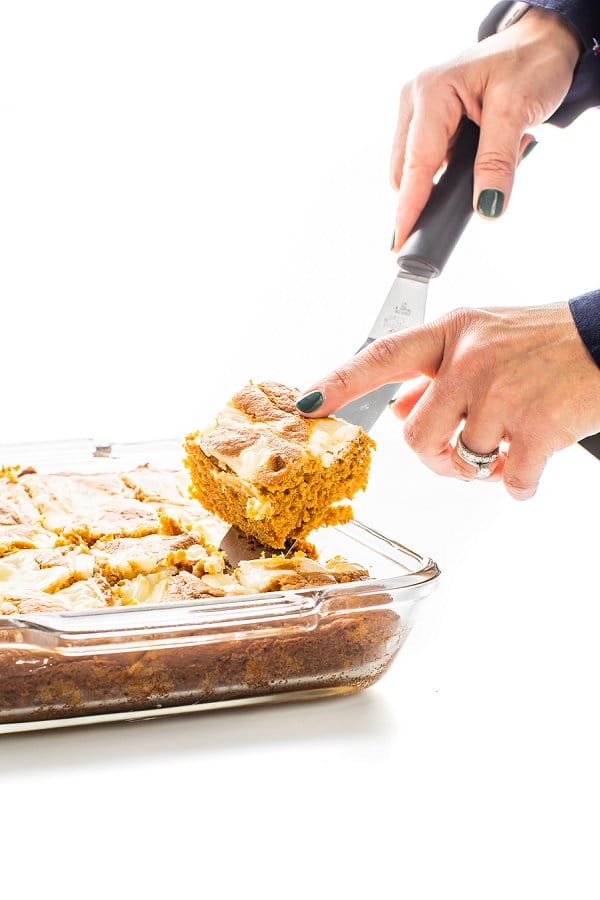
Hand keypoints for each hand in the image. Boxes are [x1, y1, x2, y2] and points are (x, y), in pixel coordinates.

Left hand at [296, 304, 599, 498]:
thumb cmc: (543, 342)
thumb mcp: (481, 338)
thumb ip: (434, 370)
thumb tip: (395, 407)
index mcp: (450, 333)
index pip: (381, 357)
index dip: (339, 383)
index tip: (307, 404)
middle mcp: (470, 360)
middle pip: (416, 435)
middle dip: (434, 458)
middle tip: (457, 456)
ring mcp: (502, 393)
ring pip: (462, 461)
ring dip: (481, 469)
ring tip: (506, 447)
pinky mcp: (537, 427)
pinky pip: (508, 483)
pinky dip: (518, 486)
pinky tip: (530, 464)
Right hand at [390, 6, 580, 249]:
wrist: (541, 42)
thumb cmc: (530, 62)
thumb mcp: (517, 111)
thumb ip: (497, 162)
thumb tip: (487, 207)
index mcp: (432, 92)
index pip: (416, 163)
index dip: (408, 206)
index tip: (399, 240)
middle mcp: (417, 100)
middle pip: (408, 171)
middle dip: (436, 190)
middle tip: (481, 185)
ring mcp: (419, 111)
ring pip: (419, 168)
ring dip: (450, 176)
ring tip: (489, 151)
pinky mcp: (428, 121)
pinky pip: (431, 160)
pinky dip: (455, 167)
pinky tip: (480, 148)